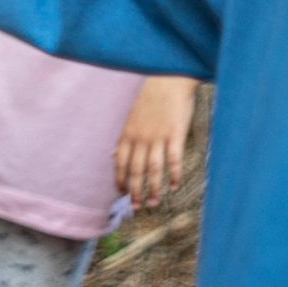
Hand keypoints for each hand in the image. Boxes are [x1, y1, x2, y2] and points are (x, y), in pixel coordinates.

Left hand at [113, 76, 195, 209]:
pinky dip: (173, 175)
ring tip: (153, 203)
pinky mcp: (175, 134)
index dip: (121, 180)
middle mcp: (140, 137)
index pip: (121, 163)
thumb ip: (124, 138)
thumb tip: (113, 154)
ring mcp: (158, 137)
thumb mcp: (131, 117)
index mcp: (128, 133)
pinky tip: (174, 187)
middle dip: (134, 191)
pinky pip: (173, 159)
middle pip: (136, 170)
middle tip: (136, 207)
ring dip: (153, 189)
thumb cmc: (150, 98)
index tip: (122, 194)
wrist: (168, 79)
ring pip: (153, 169)